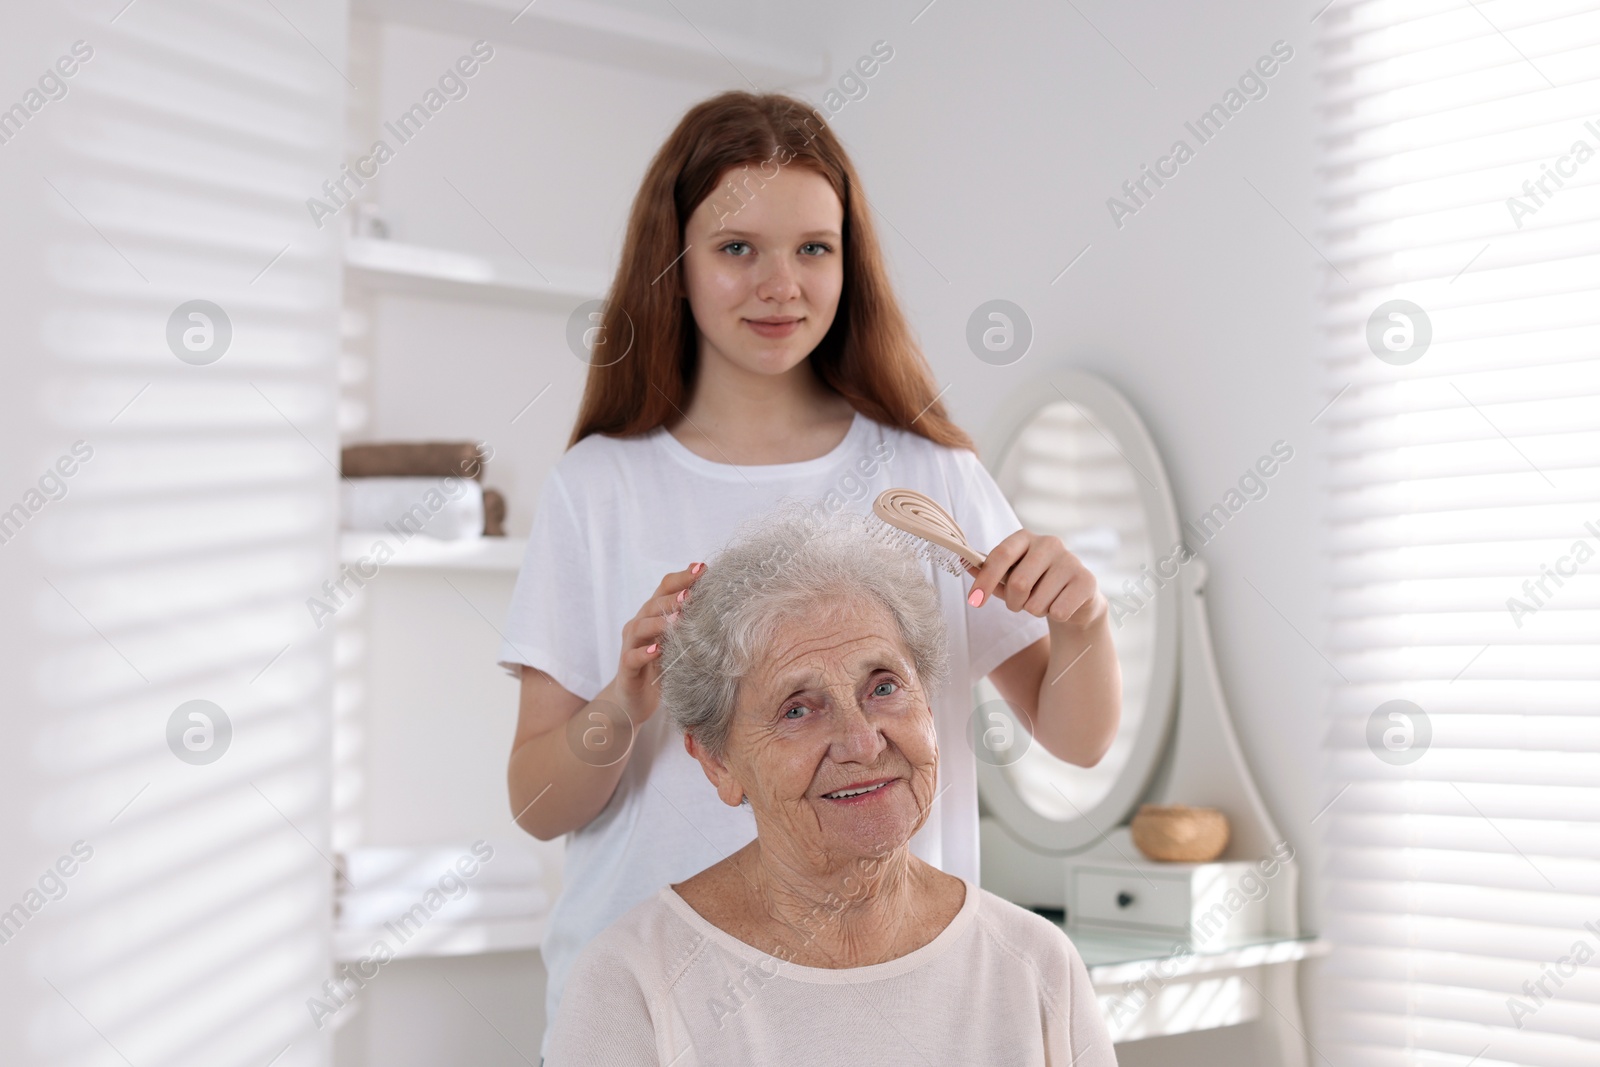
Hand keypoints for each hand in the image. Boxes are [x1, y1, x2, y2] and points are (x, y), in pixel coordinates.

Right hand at [611, 562, 705, 723]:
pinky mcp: (626, 667)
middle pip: (654, 603)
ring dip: (659, 621)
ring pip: (641, 626)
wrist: (634, 700)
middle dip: (673, 597)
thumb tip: (724, 601)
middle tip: (692, 594)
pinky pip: (633, 656)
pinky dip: (644, 652)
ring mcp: (631, 645)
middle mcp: (640, 624)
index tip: (704, 568)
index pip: (666, 587)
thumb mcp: (680, 642)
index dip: (683, 577)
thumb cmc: (661, 666)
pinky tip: (657, 650)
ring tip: (677, 619)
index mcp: (654, 614)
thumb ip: (693, 621)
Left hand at [965, 530, 1106, 629]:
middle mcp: (1049, 543)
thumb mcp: (1008, 577)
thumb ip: (987, 571)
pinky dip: (1054, 616)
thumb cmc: (1035, 584)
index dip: (985, 579)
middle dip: (1013, 603)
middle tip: (1018, 605)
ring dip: (1035, 610)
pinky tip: (1061, 605)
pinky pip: (1058, 611)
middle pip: (1019, 583)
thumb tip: (964, 561)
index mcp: (1025, 537)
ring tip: (1044, 601)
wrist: (1074, 597)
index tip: (974, 601)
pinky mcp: (1086, 580)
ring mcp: (1071, 560)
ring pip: (1037, 602)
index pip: (1001, 555)